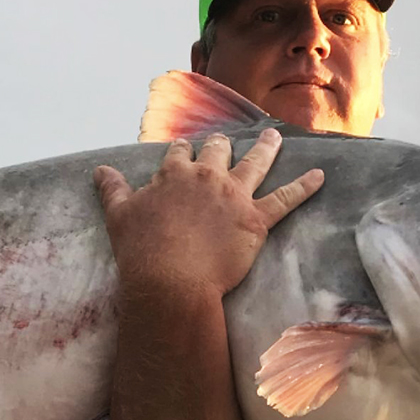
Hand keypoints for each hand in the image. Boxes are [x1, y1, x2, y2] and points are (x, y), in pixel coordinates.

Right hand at [93, 129, 323, 296]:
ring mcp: (235, 196)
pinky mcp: (257, 219)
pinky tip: (321, 176)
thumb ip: (112, 189)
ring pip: (256, 164)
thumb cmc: (142, 251)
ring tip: (275, 137)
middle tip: (226, 142)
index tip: (185, 150)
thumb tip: (99, 170)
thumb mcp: (119, 215)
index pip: (180, 153)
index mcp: (175, 174)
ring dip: (267, 148)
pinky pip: (288, 198)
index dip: (183, 152)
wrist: (171, 281)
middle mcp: (208, 177)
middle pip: (218, 151)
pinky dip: (305, 187)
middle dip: (222, 145)